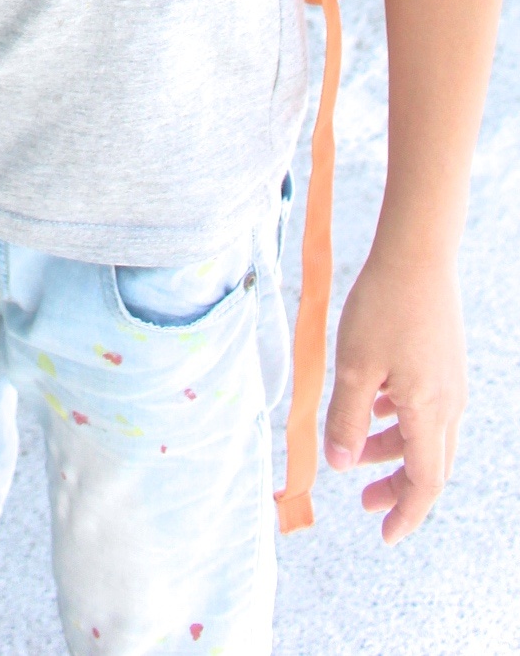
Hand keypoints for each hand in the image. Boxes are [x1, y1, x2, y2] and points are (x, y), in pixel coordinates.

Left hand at [324, 246, 465, 543]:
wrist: (417, 254)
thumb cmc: (383, 307)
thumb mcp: (354, 366)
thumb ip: (347, 419)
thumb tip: (341, 465)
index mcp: (429, 413)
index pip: (425, 484)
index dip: (406, 514)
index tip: (385, 535)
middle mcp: (448, 404)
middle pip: (429, 465)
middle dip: (398, 489)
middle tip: (366, 503)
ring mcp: (448, 382)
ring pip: (425, 435)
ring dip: (393, 452)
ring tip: (357, 456)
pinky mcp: (442, 362)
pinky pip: (424, 408)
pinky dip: (399, 420)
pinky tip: (372, 408)